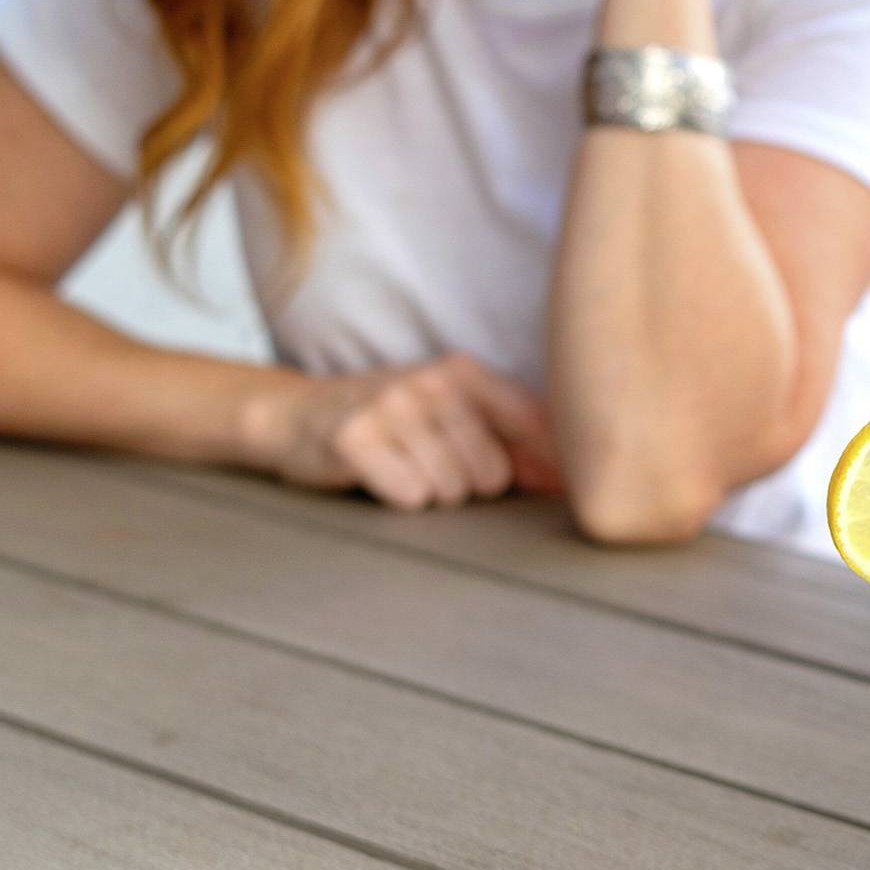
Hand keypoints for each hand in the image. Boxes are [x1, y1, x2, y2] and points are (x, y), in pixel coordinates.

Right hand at [253, 354, 562, 508]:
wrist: (298, 415)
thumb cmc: (392, 423)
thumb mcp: (450, 414)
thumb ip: (511, 440)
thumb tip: (572, 480)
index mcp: (465, 371)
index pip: (532, 422)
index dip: (551, 466)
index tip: (568, 495)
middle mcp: (431, 381)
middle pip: (492, 473)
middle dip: (471, 486)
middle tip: (435, 467)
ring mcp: (392, 406)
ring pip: (451, 490)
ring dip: (432, 493)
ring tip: (404, 467)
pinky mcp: (356, 437)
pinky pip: (410, 496)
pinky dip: (399, 497)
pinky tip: (380, 476)